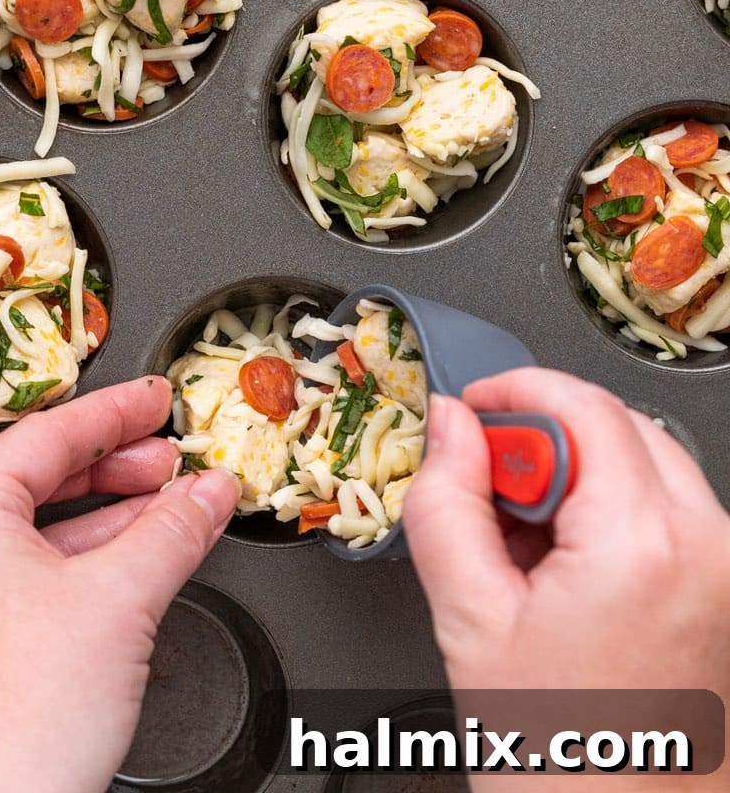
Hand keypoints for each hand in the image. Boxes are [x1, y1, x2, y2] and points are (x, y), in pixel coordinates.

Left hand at [0, 376, 239, 792]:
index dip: (114, 411)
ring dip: (99, 515)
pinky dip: (74, 562)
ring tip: (161, 508)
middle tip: (166, 456)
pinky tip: (124, 569)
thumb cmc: (20, 719)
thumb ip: (171, 532)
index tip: (155, 399)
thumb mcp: (120, 601)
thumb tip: (207, 494)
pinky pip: (18, 576)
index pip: (46, 434)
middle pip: (32, 475)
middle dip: (110, 463)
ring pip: (28, 530)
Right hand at [404, 368, 729, 778]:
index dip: (512, 392)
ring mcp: (729, 572)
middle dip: (542, 436)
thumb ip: (446, 501)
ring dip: (577, 472)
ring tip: (522, 545)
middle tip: (484, 487)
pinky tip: (564, 570)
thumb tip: (448, 425)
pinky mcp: (729, 593)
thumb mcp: (469, 618)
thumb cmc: (562, 757)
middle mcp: (707, 547)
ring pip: (646, 463)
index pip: (581, 405)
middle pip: (619, 424)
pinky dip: (611, 510)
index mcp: (643, 544)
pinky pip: (669, 510)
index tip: (467, 414)